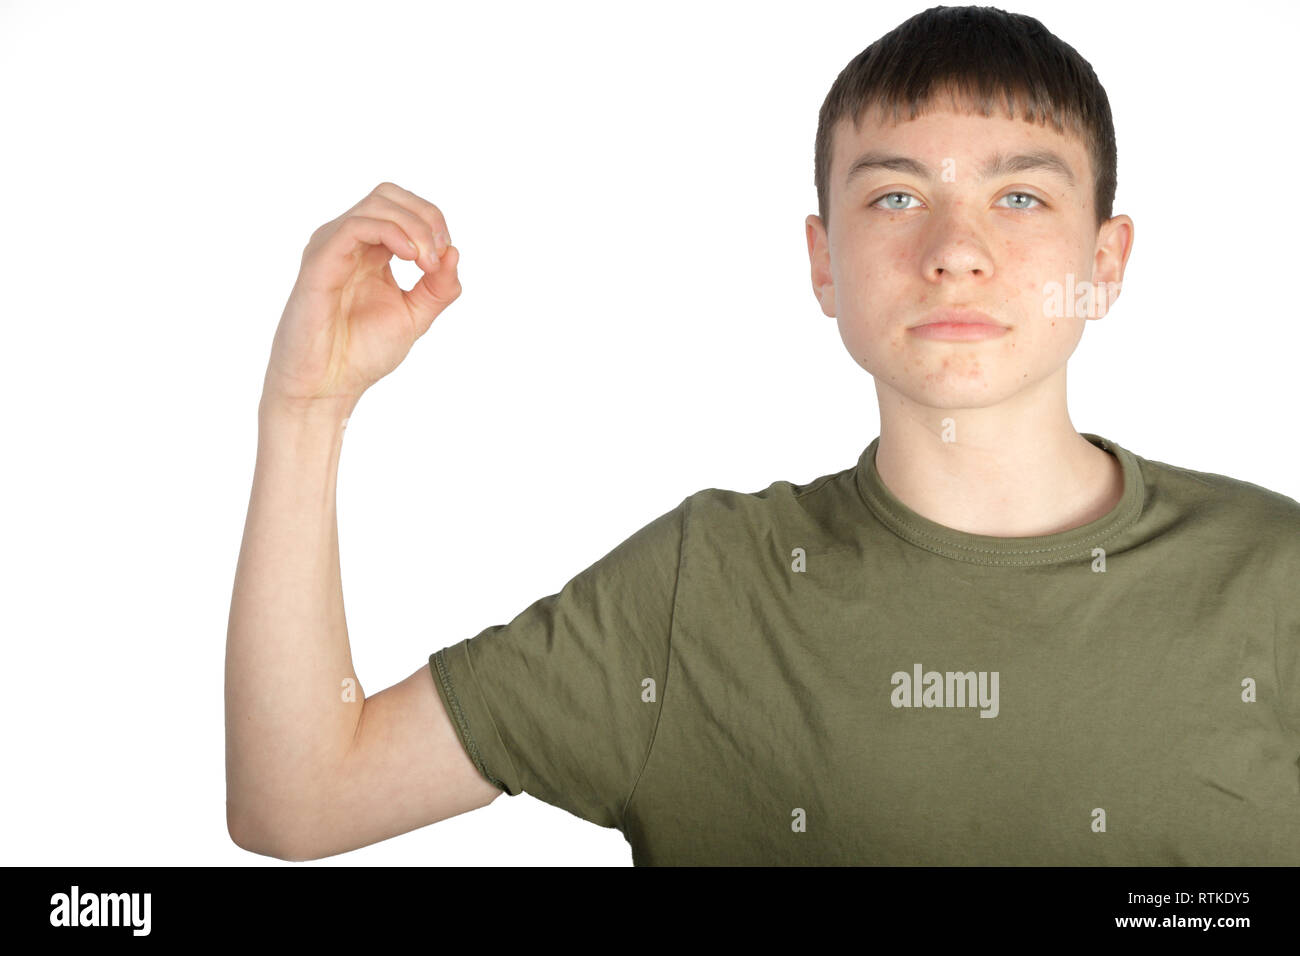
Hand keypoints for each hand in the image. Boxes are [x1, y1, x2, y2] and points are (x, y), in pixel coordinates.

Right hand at [262, 182, 460, 410]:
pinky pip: (355, 227)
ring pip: (376, 206)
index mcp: (370, 251)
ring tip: (427, 264)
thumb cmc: (361, 353)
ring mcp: (331, 248)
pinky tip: (411, 258)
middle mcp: (347, 242)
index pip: (402, 207)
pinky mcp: (319, 262)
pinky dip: (390, 233)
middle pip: (389, 195)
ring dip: (414, 227)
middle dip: (425, 217)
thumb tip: (454, 252)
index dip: (431, 222)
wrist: (327, 385)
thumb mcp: (415, 316)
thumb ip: (438, 288)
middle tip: (436, 257)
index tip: (444, 260)